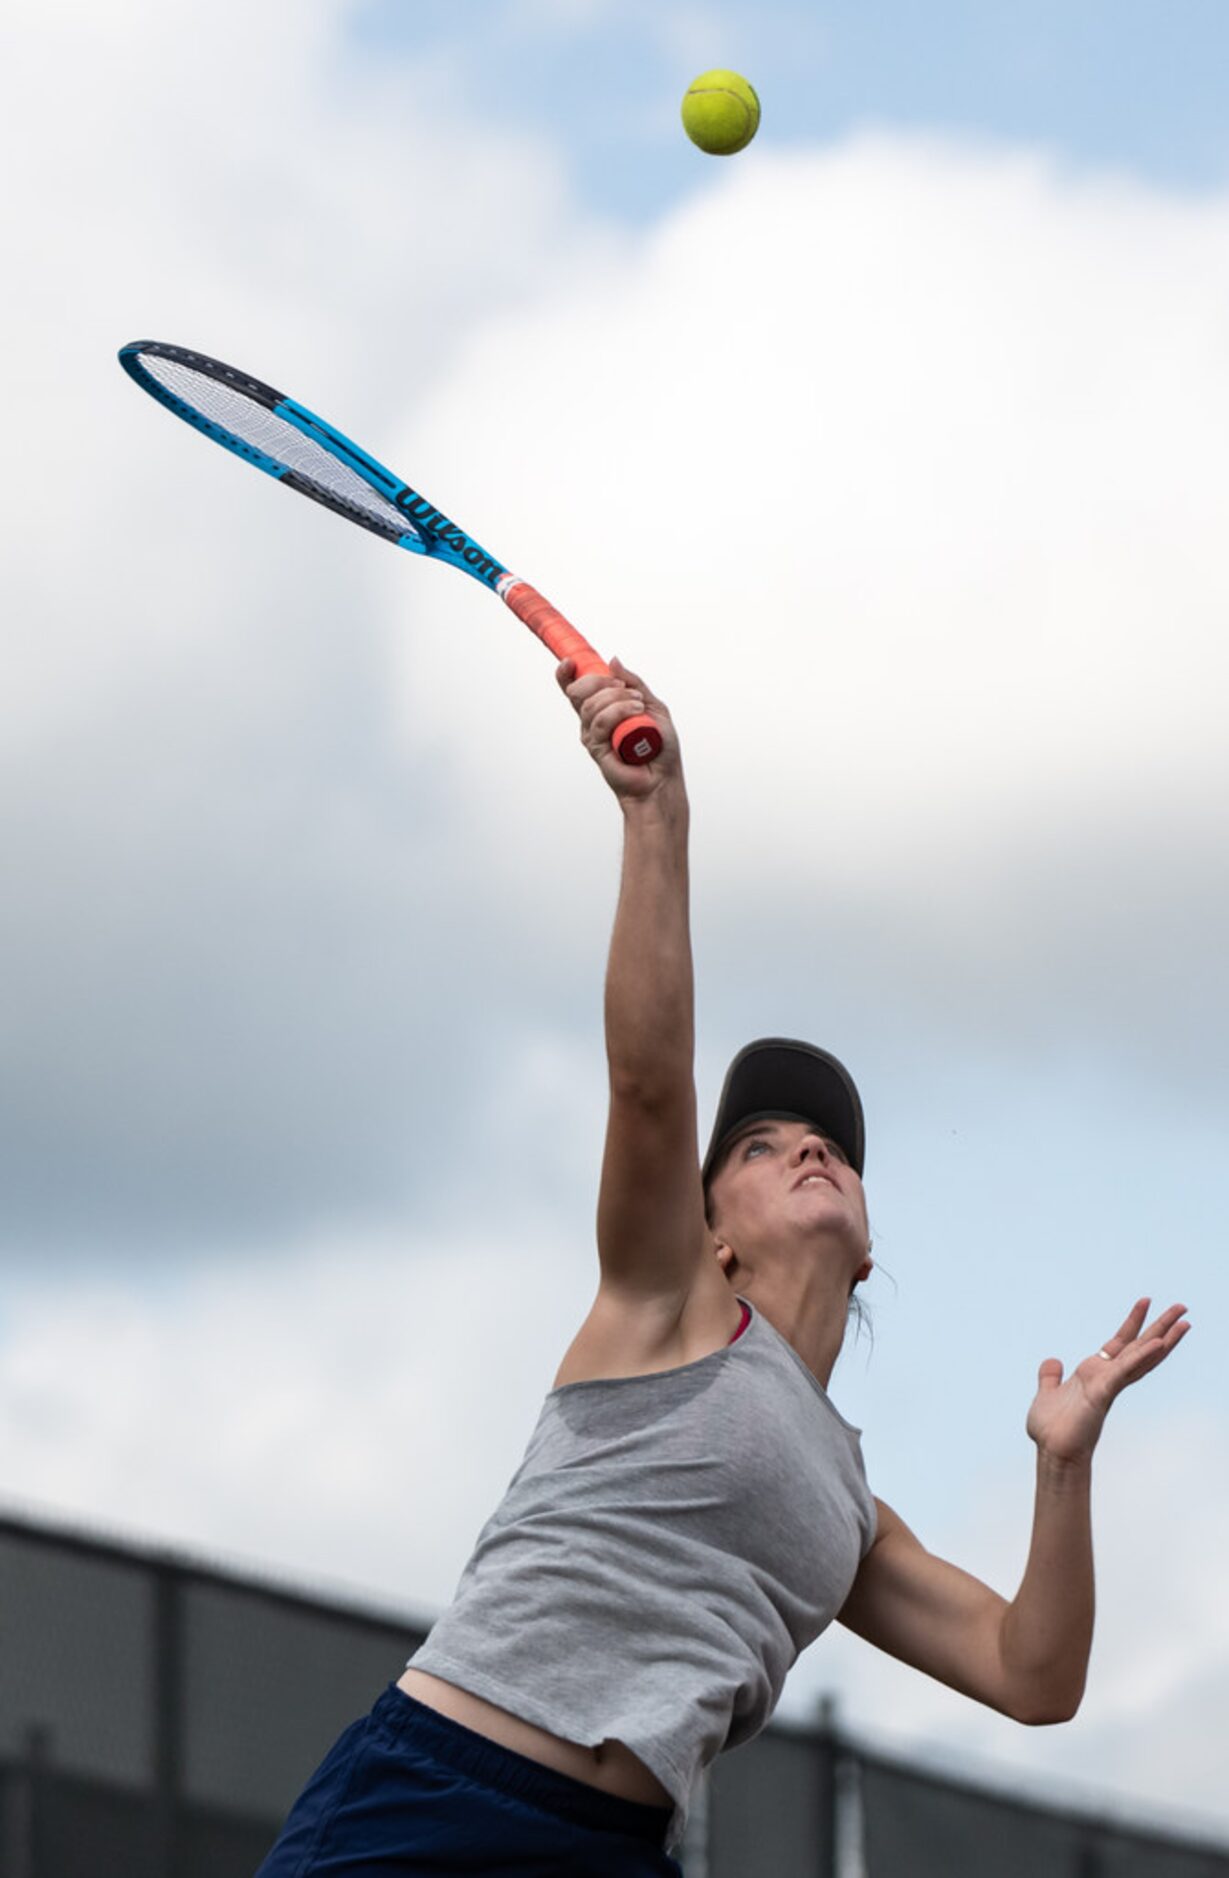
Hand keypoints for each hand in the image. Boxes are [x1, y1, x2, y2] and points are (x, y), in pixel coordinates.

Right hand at [555, 657, 682, 801]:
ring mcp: (591, 735)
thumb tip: (613, 661)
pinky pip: (601, 722)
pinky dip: (620, 711)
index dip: (565, 674)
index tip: (569, 662)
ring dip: (617, 698)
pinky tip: (637, 712)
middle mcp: (591, 722)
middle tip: (624, 687)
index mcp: (601, 709)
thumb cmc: (659, 747)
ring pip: (592, 705)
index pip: (574, 689)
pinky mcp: (596, 749)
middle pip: (577, 691)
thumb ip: (634, 683)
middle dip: (599, 681)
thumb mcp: (652, 705)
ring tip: (639, 705)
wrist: (663, 778)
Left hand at [1025, 1298, 1189, 1466]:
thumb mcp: (1046, 1395)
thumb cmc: (1052, 1431)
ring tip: (1183, 1322)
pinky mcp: (1103, 1394)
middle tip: (1182, 1307)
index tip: (1146, 1301)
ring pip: (1141, 1356)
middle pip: (1140, 1346)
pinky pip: (1124, 1371)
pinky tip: (1158, 1343)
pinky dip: (1140, 1357)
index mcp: (1095, 1374)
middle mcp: (1107, 1377)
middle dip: (1161, 1327)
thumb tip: (1053, 1361)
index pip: (1120, 1343)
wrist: (1052, 1453)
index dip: (1133, 1323)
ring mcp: (1108, 1385)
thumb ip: (1050, 1377)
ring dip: (1163, 1338)